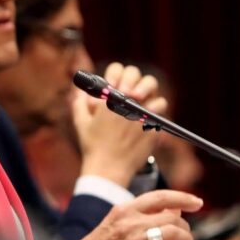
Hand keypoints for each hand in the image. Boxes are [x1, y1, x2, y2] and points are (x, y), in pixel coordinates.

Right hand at [56, 190, 201, 239]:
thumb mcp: (116, 222)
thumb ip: (142, 214)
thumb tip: (170, 208)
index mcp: (124, 209)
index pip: (160, 197)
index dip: (183, 197)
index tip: (195, 201)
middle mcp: (131, 222)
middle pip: (171, 216)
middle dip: (185, 226)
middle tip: (187, 236)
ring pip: (174, 232)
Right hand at [72, 63, 166, 185]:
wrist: (109, 169)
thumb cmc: (92, 146)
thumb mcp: (80, 122)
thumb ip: (79, 102)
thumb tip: (81, 92)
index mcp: (109, 96)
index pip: (117, 70)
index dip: (116, 74)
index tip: (116, 84)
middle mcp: (126, 101)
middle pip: (136, 76)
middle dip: (134, 80)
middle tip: (131, 92)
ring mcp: (142, 112)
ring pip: (153, 92)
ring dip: (148, 95)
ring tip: (142, 103)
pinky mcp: (153, 124)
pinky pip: (160, 109)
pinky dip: (156, 110)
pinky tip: (149, 115)